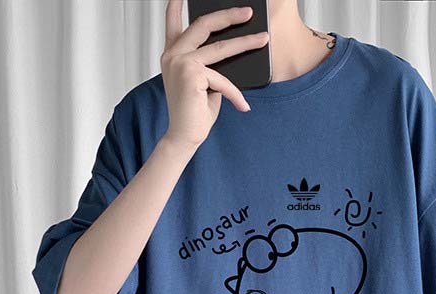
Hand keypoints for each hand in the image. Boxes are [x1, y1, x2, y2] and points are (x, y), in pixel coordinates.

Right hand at [161, 1, 268, 149]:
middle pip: (204, 25)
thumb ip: (211, 64)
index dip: (177, 6)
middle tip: (248, 12)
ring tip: (263, 39)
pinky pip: (223, 80)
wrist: (184, 137)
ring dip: (246, 43)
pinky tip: (243, 106)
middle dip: (229, 15)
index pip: (173, 23)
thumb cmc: (194, 113)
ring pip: (221, 47)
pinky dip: (235, 95)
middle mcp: (173, 55)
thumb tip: (234, 50)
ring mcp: (180, 63)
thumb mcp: (205, 83)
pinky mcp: (192, 75)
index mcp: (172, 55)